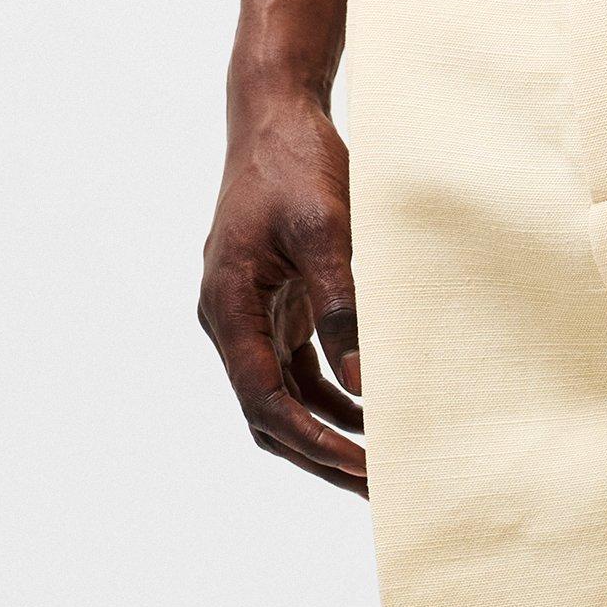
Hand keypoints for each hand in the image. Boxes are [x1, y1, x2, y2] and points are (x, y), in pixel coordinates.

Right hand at [198, 86, 366, 495]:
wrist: (276, 116)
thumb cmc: (297, 165)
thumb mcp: (327, 230)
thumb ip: (342, 308)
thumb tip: (363, 385)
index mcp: (227, 305)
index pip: (264, 399)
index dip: (311, 441)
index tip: (359, 467)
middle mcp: (230, 320)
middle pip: (269, 415)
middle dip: (321, 455)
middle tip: (378, 489)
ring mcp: (250, 317)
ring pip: (283, 401)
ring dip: (328, 435)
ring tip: (379, 468)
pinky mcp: (275, 309)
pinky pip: (297, 374)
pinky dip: (331, 402)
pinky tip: (372, 418)